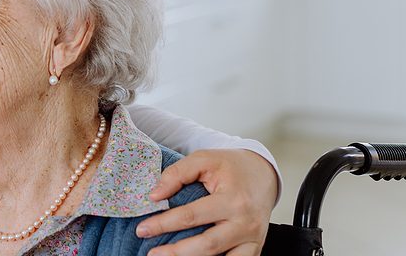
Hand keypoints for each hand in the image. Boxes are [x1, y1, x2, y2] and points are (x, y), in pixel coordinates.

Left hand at [137, 149, 277, 255]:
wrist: (263, 174)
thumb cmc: (230, 166)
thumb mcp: (204, 160)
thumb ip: (177, 174)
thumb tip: (154, 195)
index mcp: (233, 199)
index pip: (192, 216)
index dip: (164, 224)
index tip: (142, 229)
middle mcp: (245, 223)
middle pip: (207, 244)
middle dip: (176, 252)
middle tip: (151, 253)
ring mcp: (252, 238)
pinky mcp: (254, 247)